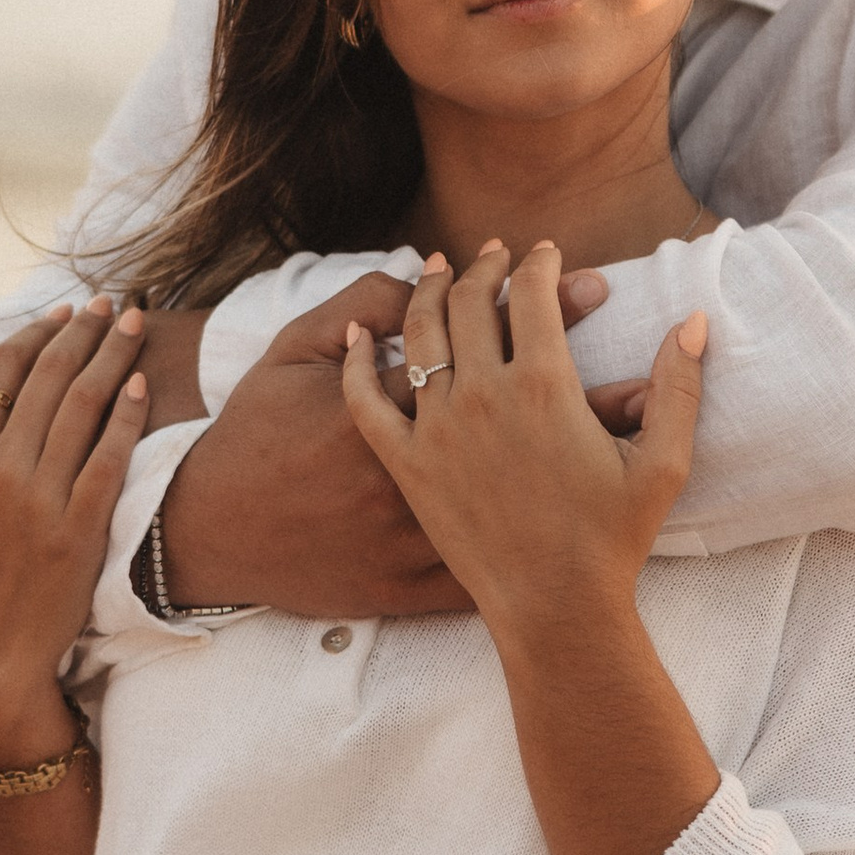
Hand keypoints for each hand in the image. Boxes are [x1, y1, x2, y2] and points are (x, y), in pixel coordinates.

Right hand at [0, 299, 148, 758]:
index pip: (2, 374)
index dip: (33, 335)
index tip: (59, 314)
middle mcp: (0, 467)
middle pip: (50, 377)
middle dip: (81, 330)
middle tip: (108, 302)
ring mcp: (42, 495)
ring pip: (84, 404)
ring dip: (112, 354)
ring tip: (135, 323)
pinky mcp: (80, 525)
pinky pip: (110, 456)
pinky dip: (127, 415)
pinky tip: (142, 384)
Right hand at [156, 261, 615, 619]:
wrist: (216, 533)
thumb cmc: (253, 433)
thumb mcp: (291, 351)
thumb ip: (356, 302)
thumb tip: (418, 272)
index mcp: (399, 401)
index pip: (488, 331)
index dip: (539, 295)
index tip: (577, 275)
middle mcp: (423, 464)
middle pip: (526, 402)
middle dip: (585, 373)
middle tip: (628, 338)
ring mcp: (424, 528)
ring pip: (529, 484)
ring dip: (591, 446)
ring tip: (638, 411)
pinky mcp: (415, 581)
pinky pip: (501, 555)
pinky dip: (547, 536)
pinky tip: (591, 509)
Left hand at [340, 242, 705, 650]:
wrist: (555, 606)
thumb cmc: (613, 539)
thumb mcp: (663, 462)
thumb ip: (679, 386)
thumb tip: (695, 322)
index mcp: (547, 385)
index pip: (532, 293)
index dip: (537, 262)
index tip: (542, 252)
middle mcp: (485, 396)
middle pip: (470, 300)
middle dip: (481, 265)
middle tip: (489, 254)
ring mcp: (438, 429)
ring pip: (419, 334)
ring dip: (426, 291)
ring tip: (435, 272)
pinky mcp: (405, 466)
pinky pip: (364, 400)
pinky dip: (355, 360)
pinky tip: (356, 334)